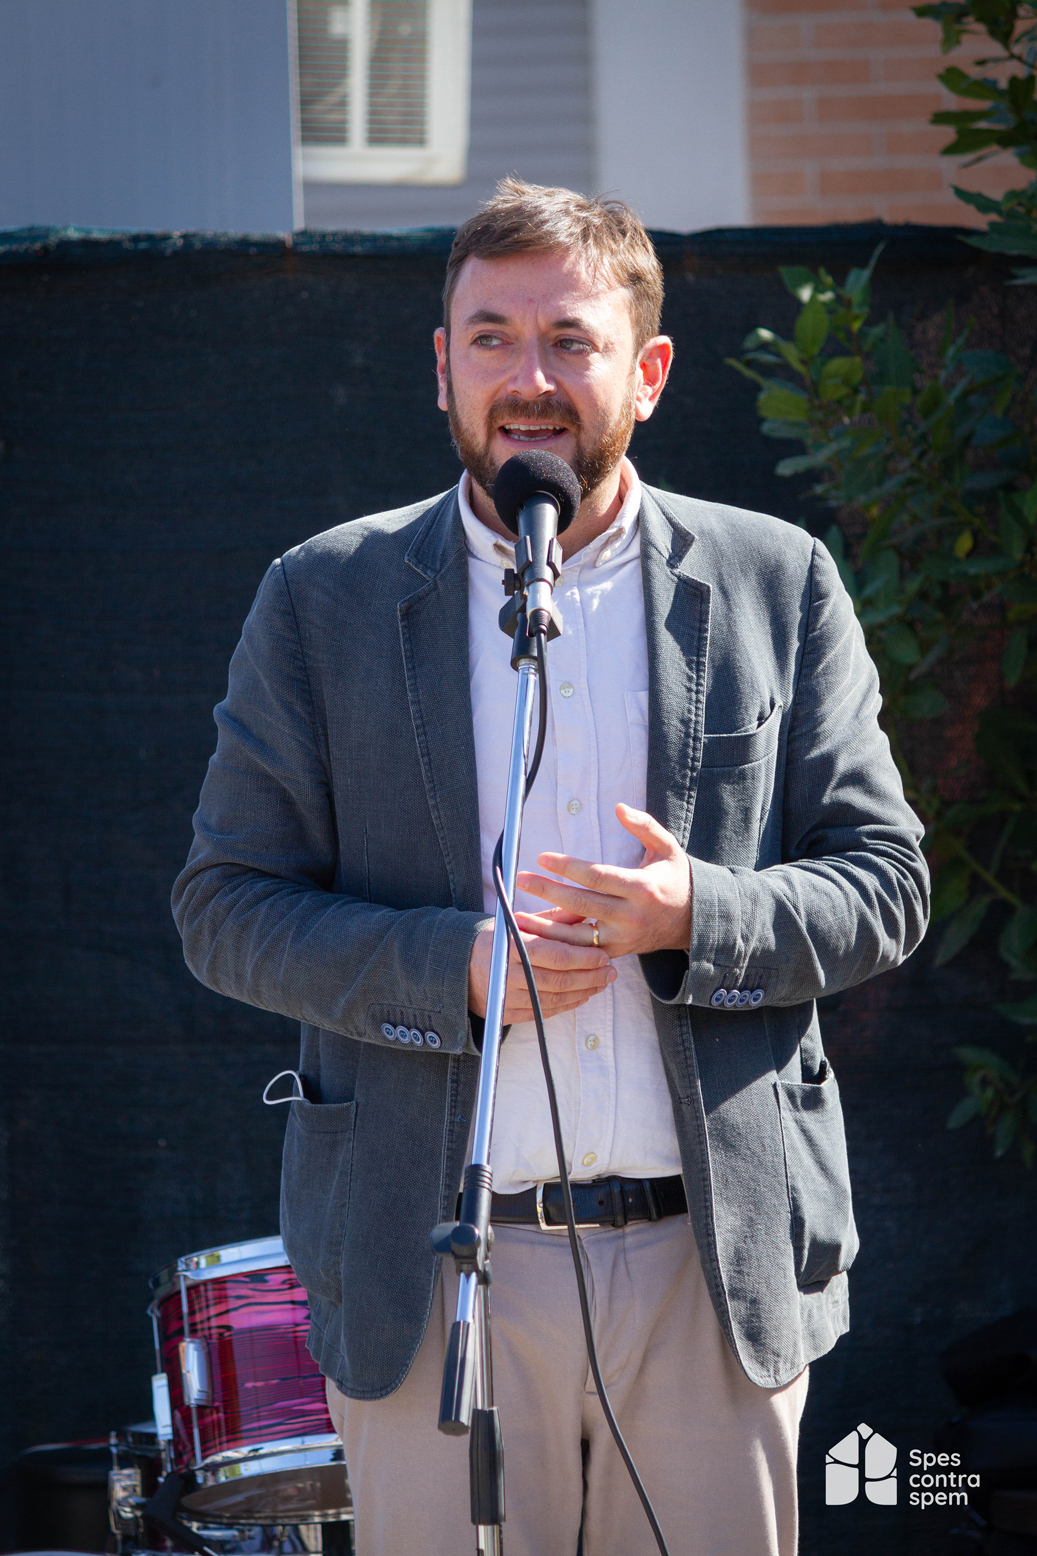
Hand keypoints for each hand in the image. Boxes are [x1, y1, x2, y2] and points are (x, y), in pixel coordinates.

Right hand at [468, 921, 615, 1023]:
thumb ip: (551, 919)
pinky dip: (567, 1005)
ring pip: (554, 999)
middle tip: (610, 971)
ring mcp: (507, 997)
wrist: (459, 968)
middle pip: (559, 980)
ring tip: (602, 982)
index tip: (603, 955)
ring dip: (583, 992)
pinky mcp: (507, 1013)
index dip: (582, 957)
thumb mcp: (518, 923)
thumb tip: (583, 913)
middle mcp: (508, 974)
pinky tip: (582, 996)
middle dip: (590, 977)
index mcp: (510, 947)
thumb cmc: (495, 942)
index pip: (555, 955)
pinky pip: (543, 1012)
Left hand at [514, 803, 691, 959]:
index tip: (543, 857)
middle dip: (548, 891)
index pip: (597, 876)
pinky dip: (559, 946)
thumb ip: (645, 826)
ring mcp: (623, 938)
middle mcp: (631, 916)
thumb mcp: (667, 848)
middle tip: (521, 879)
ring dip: (546, 926)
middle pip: (582, 903)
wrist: (693, 922)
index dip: (568, 867)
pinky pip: (582, 951)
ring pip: (578, 935)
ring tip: (517, 917)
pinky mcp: (616, 952)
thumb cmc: (675, 880)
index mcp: (641, 888)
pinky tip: (536, 937)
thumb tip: (620, 808)